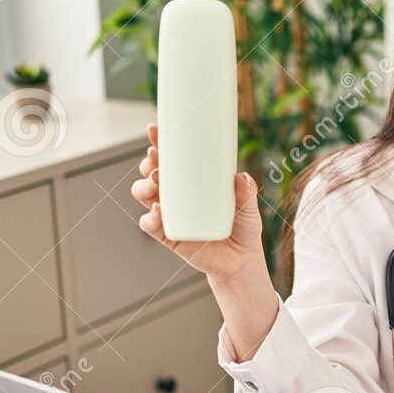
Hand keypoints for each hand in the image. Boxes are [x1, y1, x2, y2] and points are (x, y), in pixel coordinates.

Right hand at [132, 123, 266, 285]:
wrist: (241, 262)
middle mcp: (176, 197)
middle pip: (152, 173)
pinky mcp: (168, 236)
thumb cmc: (243, 228)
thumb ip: (247, 192)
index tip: (155, 130)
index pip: (172, 159)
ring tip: (157, 182)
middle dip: (149, 164)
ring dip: (144, 186)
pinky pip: (150, 225)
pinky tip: (157, 211)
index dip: (160, 143)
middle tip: (157, 160)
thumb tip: (240, 177)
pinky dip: (149, 218)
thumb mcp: (249, 207)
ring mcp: (170, 215)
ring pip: (144, 194)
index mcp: (192, 182)